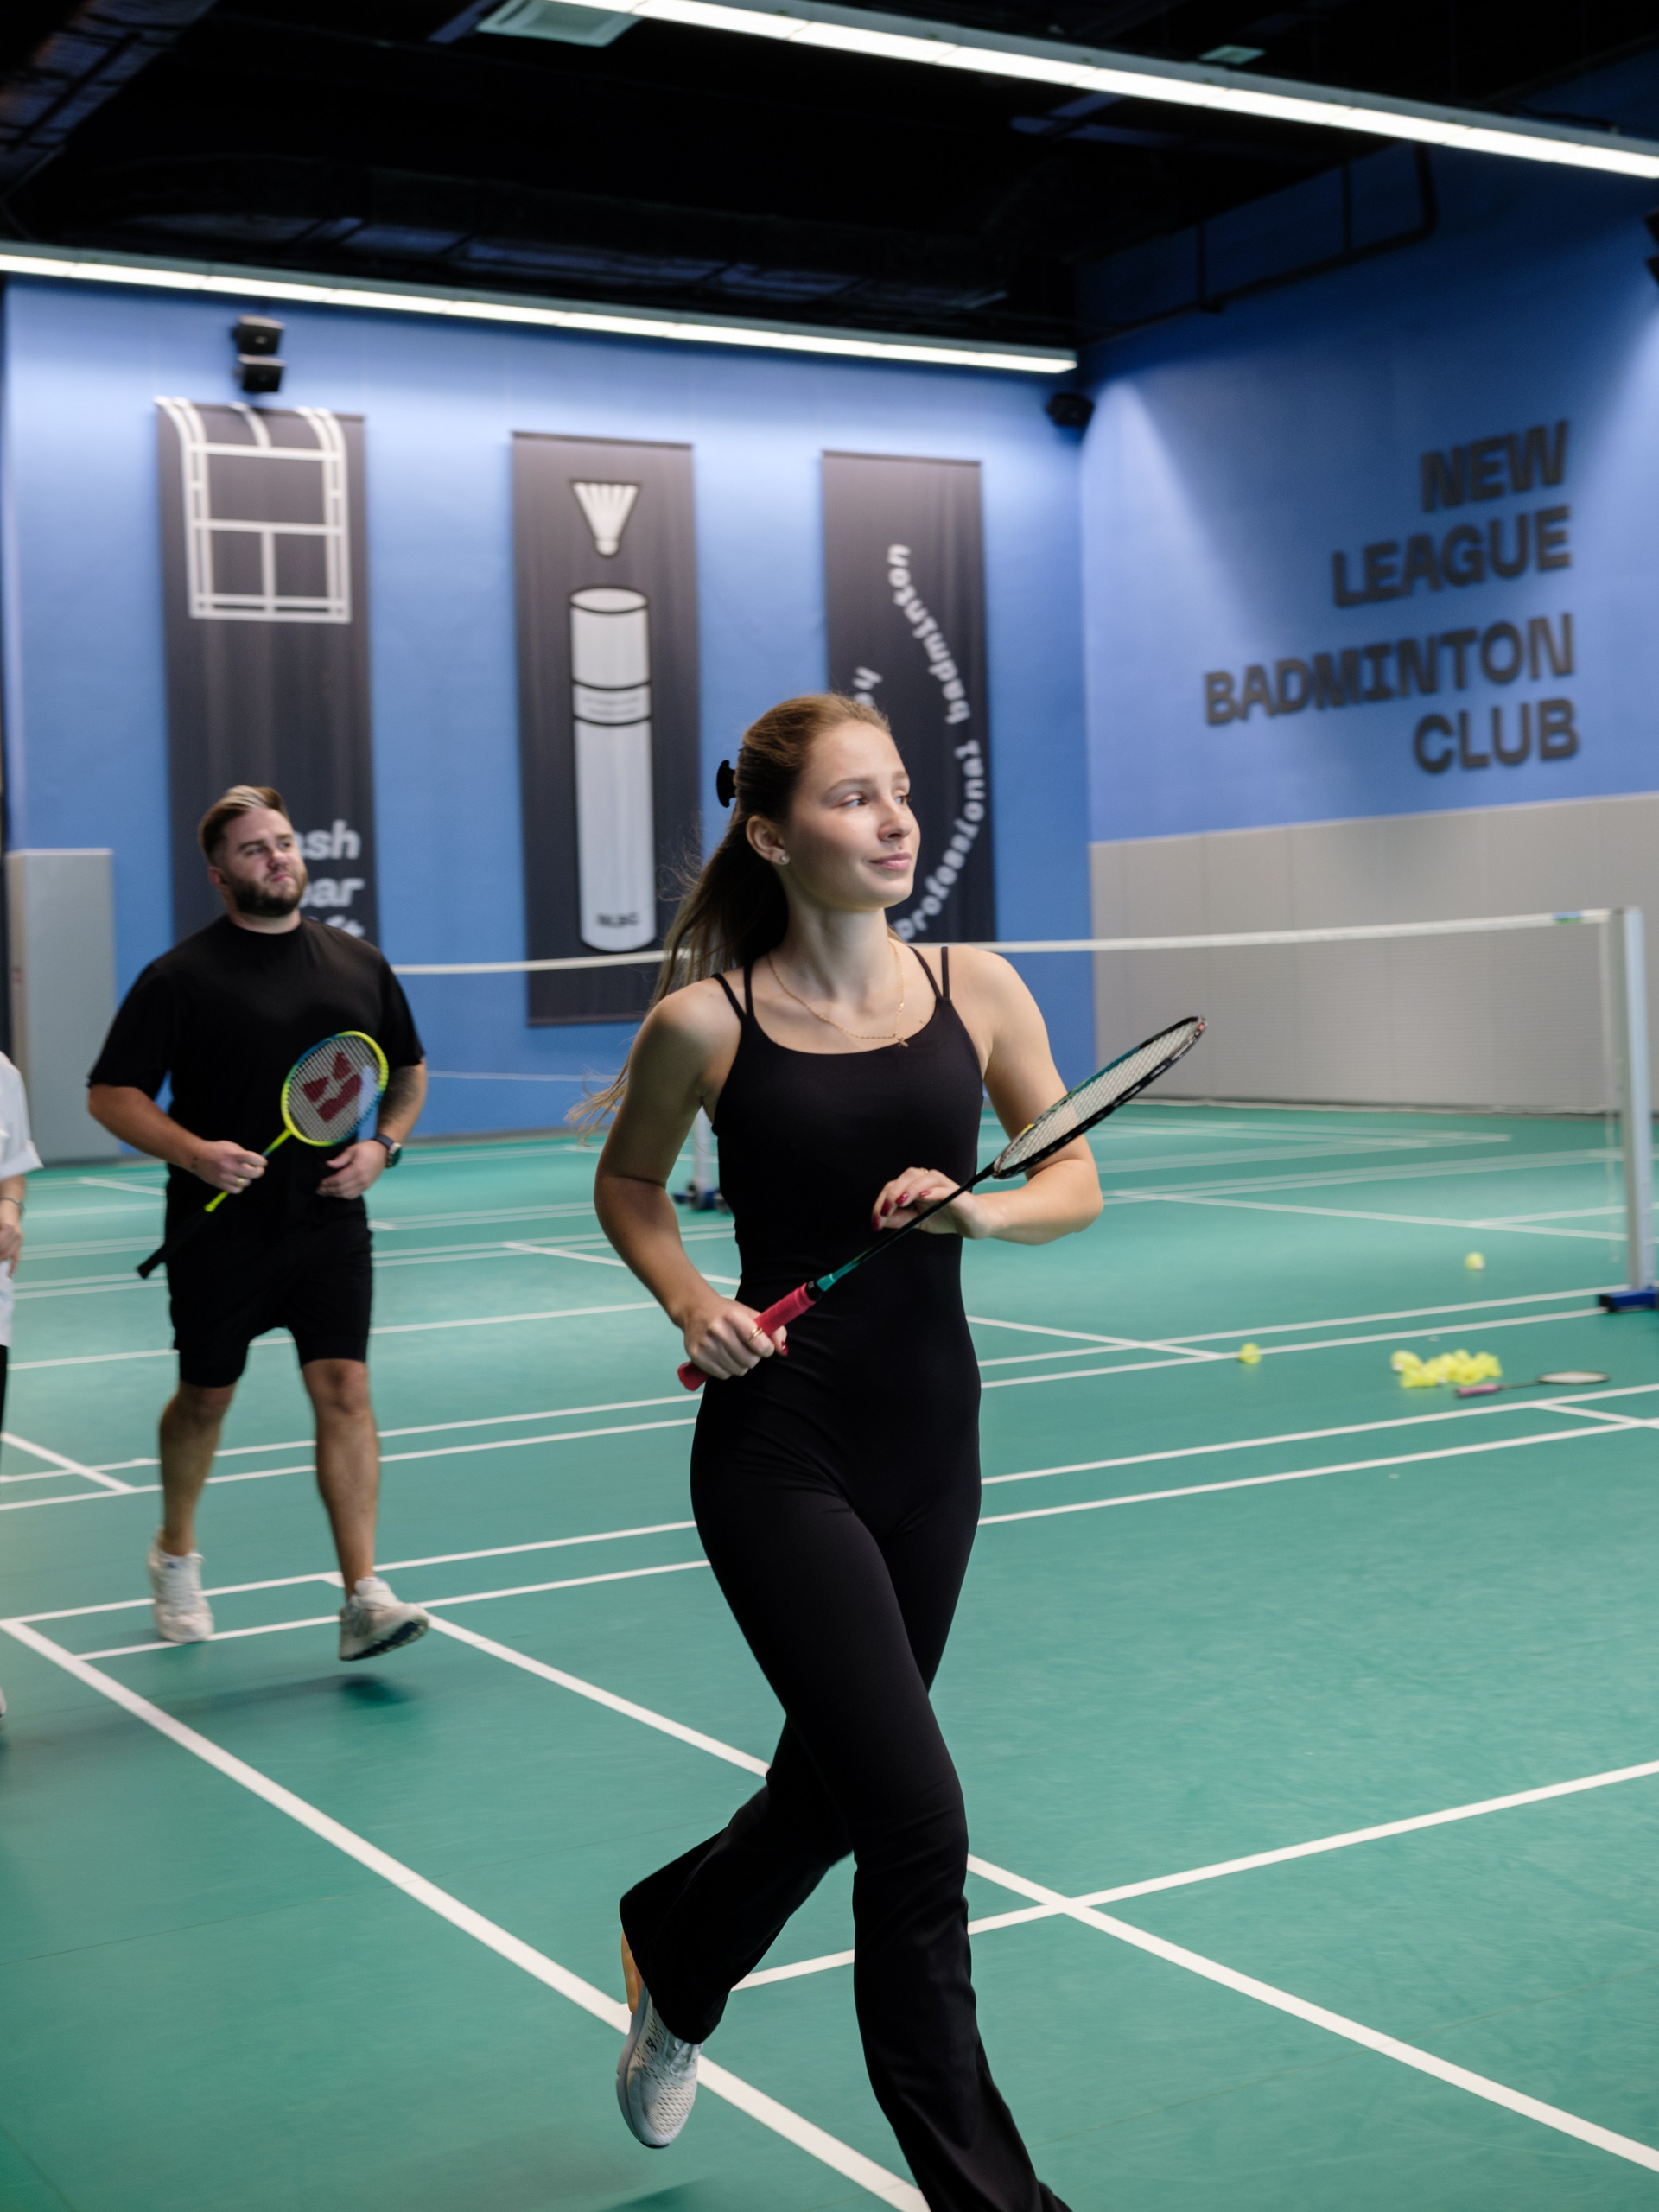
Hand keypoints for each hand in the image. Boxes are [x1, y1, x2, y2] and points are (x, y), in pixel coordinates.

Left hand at [0, 1215, 21, 1275]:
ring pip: (8, 1256)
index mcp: (7, 1228)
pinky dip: (13, 1267)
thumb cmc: (0, 1213)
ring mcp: (19, 1239)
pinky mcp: (20, 1242)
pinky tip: (9, 1275)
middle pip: (3, 1253)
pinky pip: (17, 1257)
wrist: (10, 1207)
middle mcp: (16, 1235)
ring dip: (0, 1261)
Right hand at [189, 1139, 267, 1194]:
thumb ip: (244, 1154)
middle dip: (259, 1172)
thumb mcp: (231, 1146)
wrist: (197, 1157)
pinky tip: (237, 1181)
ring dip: (248, 1179)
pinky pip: (237, 1190)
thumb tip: (257, 1163)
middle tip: (258, 1170)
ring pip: (246, 1183)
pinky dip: (240, 1187)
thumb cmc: (217, 1150)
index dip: (262, 1162)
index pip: (254, 1159)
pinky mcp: (220, 1185)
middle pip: (253, 1174)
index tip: (263, 1163)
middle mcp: (230, 1166)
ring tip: (244, 1174)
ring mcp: (225, 1177)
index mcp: (234, 1155)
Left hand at [317, 1140, 386, 1200]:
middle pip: (342, 1190)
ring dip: (335, 1195)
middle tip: (318, 1190)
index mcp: (357, 1170)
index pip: (339, 1180)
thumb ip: (340, 1159)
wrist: (383, 1152)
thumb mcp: (352, 1149)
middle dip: (329, 1191)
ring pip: (347, 1195)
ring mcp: (365, 1185)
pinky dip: (343, 1196)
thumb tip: (328, 1165)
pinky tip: (336, 1193)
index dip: (328, 1183)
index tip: (319, 1183)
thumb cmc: (367, 1149)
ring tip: (325, 1193)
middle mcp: (362, 1180)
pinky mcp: (366, 1187)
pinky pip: (353, 1195)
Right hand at [680, 1294, 786, 1380]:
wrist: (695, 1309)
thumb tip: (782, 1350)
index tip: (763, 1346)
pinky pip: (723, 1375)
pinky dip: (727, 1369)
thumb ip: (774, 1330)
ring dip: (740, 1364)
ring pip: (737, 1370)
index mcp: (734, 1317)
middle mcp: (718, 1330)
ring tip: (733, 1350)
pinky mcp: (696, 1356)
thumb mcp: (751, 1314)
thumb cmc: (727, 1313)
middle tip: (746, 1347)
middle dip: (753, 1357)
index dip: (766, 1349)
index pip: (760, 1344)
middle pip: (750, 1361)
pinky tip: (722, 1355)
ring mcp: (706, 1344)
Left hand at [872, 1167, 989, 1239]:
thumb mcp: (918, 1221)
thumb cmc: (947, 1217)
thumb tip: (879, 1221)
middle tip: (884, 1211)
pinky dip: (933, 1191)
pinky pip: (943, 1189)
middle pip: (906, 1177)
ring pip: (923, 1178)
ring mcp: (943, 1186)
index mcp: (916, 1187)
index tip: (875, 1221)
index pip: (894, 1187)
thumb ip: (900, 1220)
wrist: (975, 1223)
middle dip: (892, 1194)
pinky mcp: (957, 1194)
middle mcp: (928, 1182)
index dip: (881, 1202)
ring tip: (901, 1201)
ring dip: (909, 1189)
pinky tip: (924, 1197)